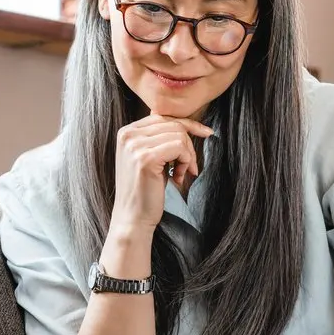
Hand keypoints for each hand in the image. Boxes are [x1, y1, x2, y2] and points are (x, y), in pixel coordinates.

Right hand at [109, 113, 213, 232]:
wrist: (133, 218)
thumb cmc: (145, 190)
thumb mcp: (149, 158)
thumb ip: (158, 139)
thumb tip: (183, 123)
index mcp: (126, 132)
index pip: (163, 117)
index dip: (187, 125)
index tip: (206, 132)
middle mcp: (128, 134)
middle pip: (173, 124)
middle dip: (189, 145)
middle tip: (189, 167)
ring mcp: (135, 145)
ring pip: (179, 135)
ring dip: (187, 156)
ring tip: (181, 174)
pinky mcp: (145, 158)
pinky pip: (179, 147)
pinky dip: (186, 161)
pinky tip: (178, 177)